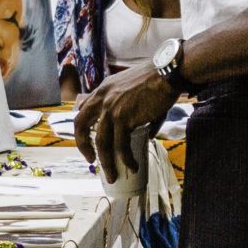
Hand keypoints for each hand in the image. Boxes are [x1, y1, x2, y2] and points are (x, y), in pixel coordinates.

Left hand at [75, 63, 176, 181]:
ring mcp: (111, 109)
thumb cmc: (157, 80)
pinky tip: (132, 166)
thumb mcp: (134, 91)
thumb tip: (146, 136)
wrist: (167, 72)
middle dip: (83, 146)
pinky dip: (126, 159)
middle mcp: (102, 98)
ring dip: (106, 162)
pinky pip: (121, 145)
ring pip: (101, 142)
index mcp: (102, 90)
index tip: (87, 142)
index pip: (83, 110)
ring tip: (112, 175)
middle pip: (80, 126)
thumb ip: (135, 113)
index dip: (81, 128)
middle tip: (91, 160)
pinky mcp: (124, 118)